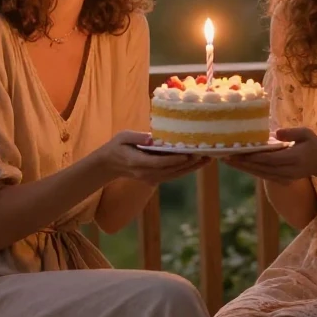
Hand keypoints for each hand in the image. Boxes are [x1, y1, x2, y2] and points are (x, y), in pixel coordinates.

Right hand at [95, 131, 210, 184]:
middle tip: (205, 154)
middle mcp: (145, 173)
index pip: (158, 163)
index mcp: (137, 162)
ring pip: (174, 175)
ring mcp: (150, 178)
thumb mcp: (123, 137)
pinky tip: (197, 164)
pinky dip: (186, 170)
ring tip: (207, 159)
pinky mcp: (154, 179)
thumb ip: (138, 137)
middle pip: (170, 170)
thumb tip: (153, 138)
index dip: (174, 160)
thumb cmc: (116, 146)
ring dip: (192, 168)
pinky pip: (172, 175)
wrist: (109, 165)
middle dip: (189, 163)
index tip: (187, 155)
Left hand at [224, 127, 316, 182]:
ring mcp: (284, 178)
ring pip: (260, 174)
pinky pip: (262, 175)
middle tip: (225, 157)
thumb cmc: (313, 144)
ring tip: (227, 161)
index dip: (254, 157)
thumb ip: (292, 133)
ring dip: (243, 168)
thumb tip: (275, 133)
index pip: (270, 159)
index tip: (239, 153)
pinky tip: (238, 165)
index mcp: (294, 159)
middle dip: (242, 163)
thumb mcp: (307, 134)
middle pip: (261, 168)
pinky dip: (250, 170)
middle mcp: (287, 171)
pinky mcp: (281, 180)